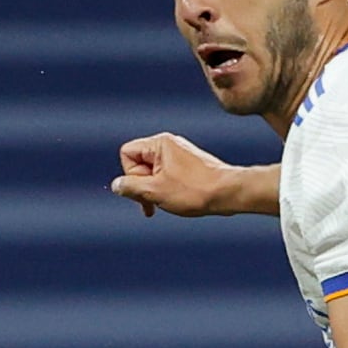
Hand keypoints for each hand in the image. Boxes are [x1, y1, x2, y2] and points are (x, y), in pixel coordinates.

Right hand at [113, 134, 254, 217]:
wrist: (231, 193)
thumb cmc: (196, 191)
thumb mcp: (155, 191)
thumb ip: (131, 187)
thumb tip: (116, 185)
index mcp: (159, 143)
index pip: (127, 153)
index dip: (131, 174)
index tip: (145, 189)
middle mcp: (170, 144)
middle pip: (139, 164)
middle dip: (143, 186)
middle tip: (153, 204)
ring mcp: (181, 154)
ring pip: (154, 173)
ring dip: (156, 191)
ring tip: (169, 203)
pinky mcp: (190, 166)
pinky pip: (168, 176)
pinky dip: (168, 190)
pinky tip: (178, 202)